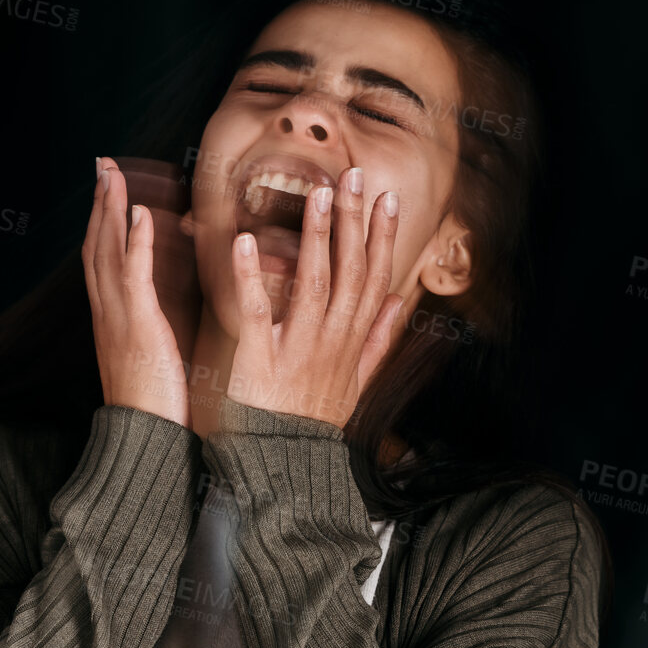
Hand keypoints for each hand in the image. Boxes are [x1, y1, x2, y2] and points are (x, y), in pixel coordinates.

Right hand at [81, 156, 189, 426]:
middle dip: (100, 203)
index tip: (109, 188)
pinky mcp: (138, 329)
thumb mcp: (155, 358)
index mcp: (113, 319)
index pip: (103, 259)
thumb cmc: (158, 408)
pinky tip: (139, 215)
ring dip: (111, 210)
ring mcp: (119, 320)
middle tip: (102, 164)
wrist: (146, 443)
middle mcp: (109, 313)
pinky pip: (134, 279)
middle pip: (98, 247)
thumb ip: (156, 328)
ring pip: (108, 253)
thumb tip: (167, 311)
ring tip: (113, 175)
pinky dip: (135, 244)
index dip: (104, 221)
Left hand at [226, 169, 403, 427]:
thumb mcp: (356, 385)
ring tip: (319, 195)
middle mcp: (331, 342)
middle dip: (355, 222)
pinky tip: (248, 241)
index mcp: (351, 343)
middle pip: (350, 272)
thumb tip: (399, 303)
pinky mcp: (260, 362)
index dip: (382, 238)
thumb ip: (377, 342)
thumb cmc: (313, 425)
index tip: (387, 198)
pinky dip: (252, 277)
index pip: (373, 279)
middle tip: (356, 175)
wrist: (284, 471)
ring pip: (314, 284)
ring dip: (317, 237)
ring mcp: (299, 350)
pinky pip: (257, 313)